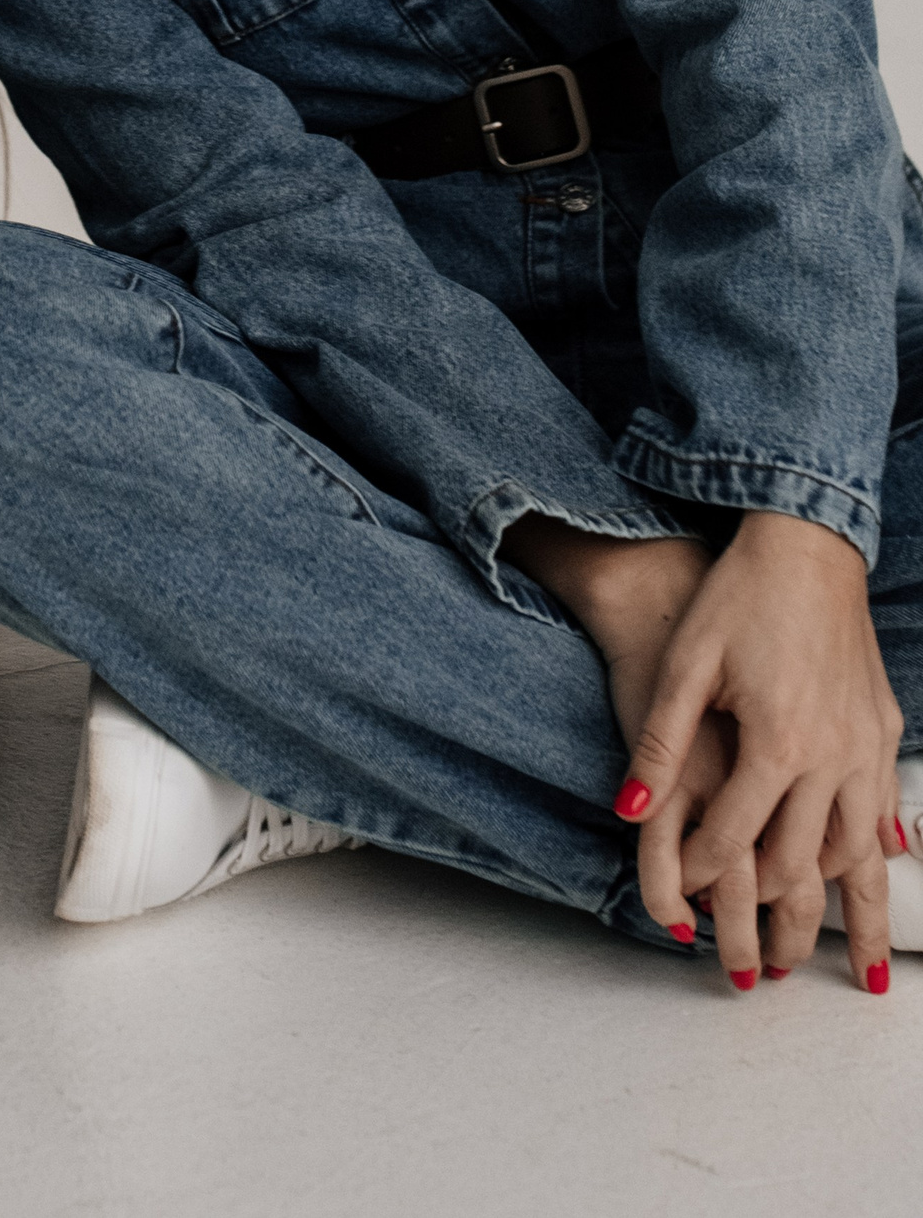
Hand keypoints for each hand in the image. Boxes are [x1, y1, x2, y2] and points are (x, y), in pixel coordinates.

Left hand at [615, 513, 903, 992]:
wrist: (805, 545)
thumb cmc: (736, 599)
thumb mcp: (685, 668)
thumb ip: (660, 748)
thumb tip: (627, 817)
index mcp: (776, 744)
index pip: (734, 840)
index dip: (700, 873)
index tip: (678, 896)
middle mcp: (831, 756)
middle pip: (800, 864)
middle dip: (774, 919)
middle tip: (757, 961)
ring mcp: (866, 745)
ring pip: (857, 853)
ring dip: (845, 909)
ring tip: (844, 967)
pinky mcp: (883, 727)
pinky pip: (883, 809)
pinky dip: (876, 850)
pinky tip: (875, 871)